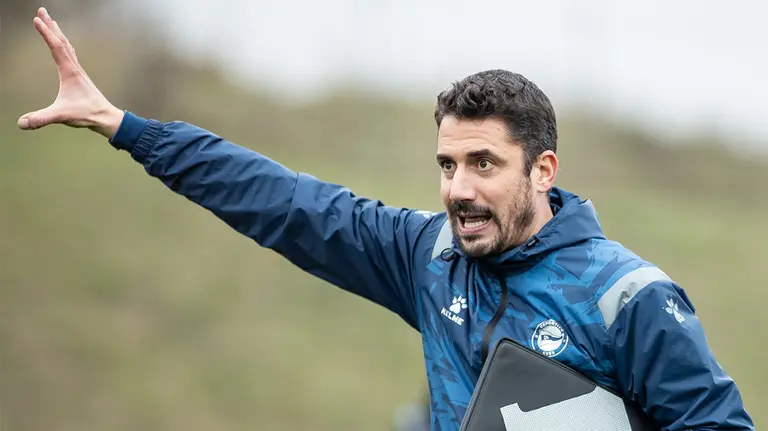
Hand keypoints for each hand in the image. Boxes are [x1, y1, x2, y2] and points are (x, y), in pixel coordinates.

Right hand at [17, 7, 123, 138]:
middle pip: (62, 41)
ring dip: (58, 33)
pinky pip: (71, 55)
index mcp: (70, 72)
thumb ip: (42, 118)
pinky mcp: (80, 77)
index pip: (56, 47)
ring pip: (67, 47)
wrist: (106, 118)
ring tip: (51, 22)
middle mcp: (75, 68)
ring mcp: (78, 72)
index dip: (46, 33)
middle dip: (51, 25)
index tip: (36, 19)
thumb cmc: (87, 115)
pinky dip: (64, 45)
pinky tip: (63, 47)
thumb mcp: (62, 116)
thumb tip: (22, 123)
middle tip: (42, 10)